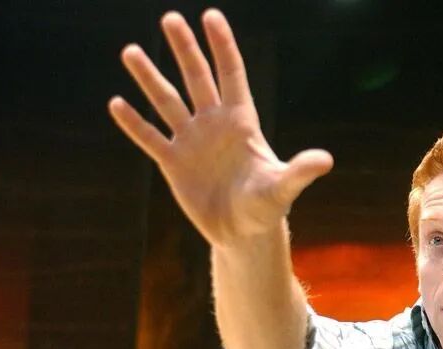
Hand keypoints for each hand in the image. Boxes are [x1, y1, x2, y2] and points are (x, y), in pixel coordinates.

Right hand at [108, 9, 332, 246]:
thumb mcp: (283, 187)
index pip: (231, 75)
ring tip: (130, 51)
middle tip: (170, 17)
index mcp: (242, 122)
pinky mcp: (173, 163)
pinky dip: (134, 123)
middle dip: (185, 49)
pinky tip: (117, 103)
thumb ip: (300, 171)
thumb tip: (326, 160)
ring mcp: (192, 141)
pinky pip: (150, 138)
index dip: (222, 47)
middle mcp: (214, 124)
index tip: (211, 16)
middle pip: (197, 78)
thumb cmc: (267, 207)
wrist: (243, 232)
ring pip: (167, 102)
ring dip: (149, 78)